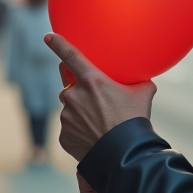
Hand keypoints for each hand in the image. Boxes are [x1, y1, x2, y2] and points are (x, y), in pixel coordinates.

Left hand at [45, 32, 155, 161]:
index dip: (57, 44)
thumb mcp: (143, 94)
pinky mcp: (64, 135)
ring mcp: (66, 116)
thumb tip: (144, 78)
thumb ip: (139, 81)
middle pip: (69, 86)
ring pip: (70, 108)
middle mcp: (74, 96)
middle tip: (95, 101)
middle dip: (77, 90)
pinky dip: (79, 130)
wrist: (124, 155)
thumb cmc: (134, 121)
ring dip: (80, 112)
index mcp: (91, 80)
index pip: (69, 56)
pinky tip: (94, 137)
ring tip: (99, 124)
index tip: (48, 37)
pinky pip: (69, 128)